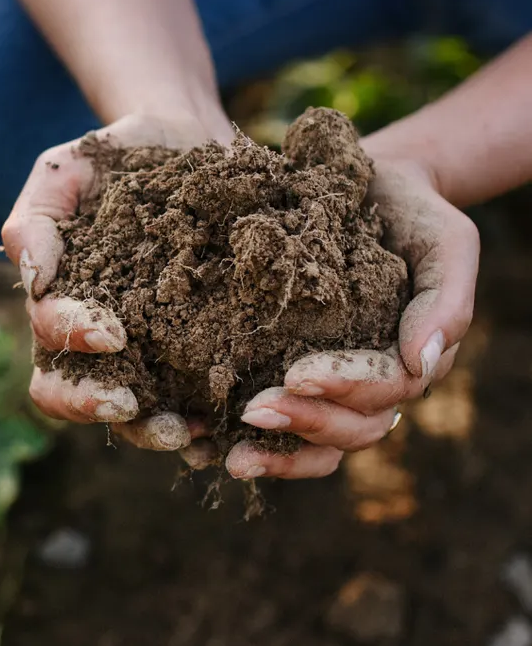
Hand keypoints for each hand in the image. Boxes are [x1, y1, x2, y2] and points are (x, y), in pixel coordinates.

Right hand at [2, 111, 229, 462]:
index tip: (111, 331)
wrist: (189, 140)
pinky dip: (208, 423)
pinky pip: (195, 400)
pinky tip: (229, 425)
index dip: (72, 343)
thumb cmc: (116, 157)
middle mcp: (99, 341)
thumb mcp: (65, 171)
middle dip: (98, 406)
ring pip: (134, 414)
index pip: (49, 342)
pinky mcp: (199, 352)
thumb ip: (35, 220)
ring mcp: (149, 352)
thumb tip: (34, 281)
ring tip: (187, 430)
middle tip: (131, 404)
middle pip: (78, 397)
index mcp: (59, 303)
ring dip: (153, 429)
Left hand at [226, 154, 479, 481]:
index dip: (342, 388)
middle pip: (348, 430)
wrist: (369, 188)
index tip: (296, 374)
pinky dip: (240, 442)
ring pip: (315, 445)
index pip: (383, 392)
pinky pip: (273, 427)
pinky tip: (199, 447)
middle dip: (303, 424)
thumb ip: (446, 301)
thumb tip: (420, 363)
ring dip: (274, 454)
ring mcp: (331, 389)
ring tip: (228, 456)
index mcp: (409, 361)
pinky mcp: (286, 375)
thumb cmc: (413, 214)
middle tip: (252, 411)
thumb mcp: (446, 243)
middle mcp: (371, 387)